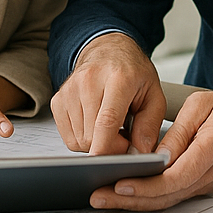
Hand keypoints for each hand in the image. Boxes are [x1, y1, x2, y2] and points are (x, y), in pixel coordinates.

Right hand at [51, 32, 165, 155]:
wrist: (108, 49)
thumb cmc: (132, 72)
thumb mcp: (154, 95)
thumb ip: (150, 125)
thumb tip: (140, 153)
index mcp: (118, 78)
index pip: (106, 119)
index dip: (106, 146)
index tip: (108, 164)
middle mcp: (88, 82)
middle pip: (91, 136)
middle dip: (110, 147)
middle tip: (124, 135)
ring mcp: (69, 90)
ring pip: (79, 140)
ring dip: (96, 143)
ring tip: (110, 126)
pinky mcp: (57, 100)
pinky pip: (68, 137)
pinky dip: (83, 138)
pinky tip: (94, 124)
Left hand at [87, 87, 212, 210]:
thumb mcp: (200, 104)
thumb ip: (179, 132)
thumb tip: (158, 158)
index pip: (180, 174)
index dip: (149, 184)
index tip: (121, 184)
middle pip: (171, 194)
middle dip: (132, 199)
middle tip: (99, 196)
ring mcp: (211, 182)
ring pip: (170, 200)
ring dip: (135, 202)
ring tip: (103, 198)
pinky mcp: (202, 185)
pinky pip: (173, 195)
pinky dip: (147, 197)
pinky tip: (123, 194)